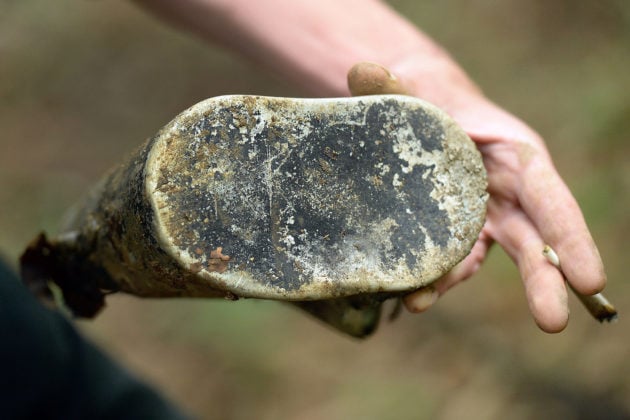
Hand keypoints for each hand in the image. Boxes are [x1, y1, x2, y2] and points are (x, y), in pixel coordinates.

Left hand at [348, 62, 605, 332]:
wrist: (418, 119)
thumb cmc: (428, 100)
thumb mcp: (412, 89)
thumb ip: (390, 84)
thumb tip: (358, 70)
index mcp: (514, 154)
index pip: (547, 194)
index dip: (569, 234)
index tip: (589, 279)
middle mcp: (509, 191)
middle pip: (536, 238)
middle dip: (547, 278)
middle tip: (554, 321)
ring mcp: (487, 216)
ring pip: (497, 259)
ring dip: (470, 289)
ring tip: (433, 307)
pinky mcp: (461, 233)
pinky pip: (456, 260)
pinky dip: (439, 279)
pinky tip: (414, 297)